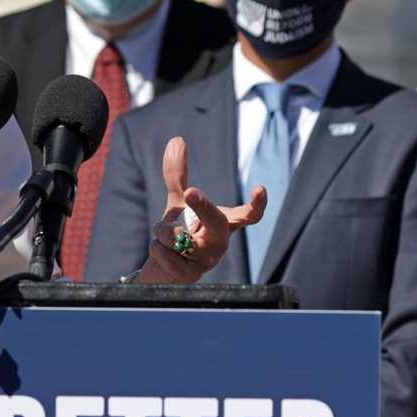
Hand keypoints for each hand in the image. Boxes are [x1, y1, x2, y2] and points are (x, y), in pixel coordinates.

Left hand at [139, 137, 265, 282]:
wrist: (167, 265)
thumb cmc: (182, 230)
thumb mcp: (177, 201)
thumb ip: (177, 174)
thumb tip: (177, 140)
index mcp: (224, 223)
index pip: (248, 216)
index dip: (257, 205)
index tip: (260, 189)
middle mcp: (220, 242)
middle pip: (217, 225)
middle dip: (204, 207)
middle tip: (190, 190)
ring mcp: (208, 262)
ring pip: (179, 238)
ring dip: (162, 231)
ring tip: (164, 236)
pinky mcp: (191, 276)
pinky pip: (166, 255)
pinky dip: (157, 248)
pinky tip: (163, 253)